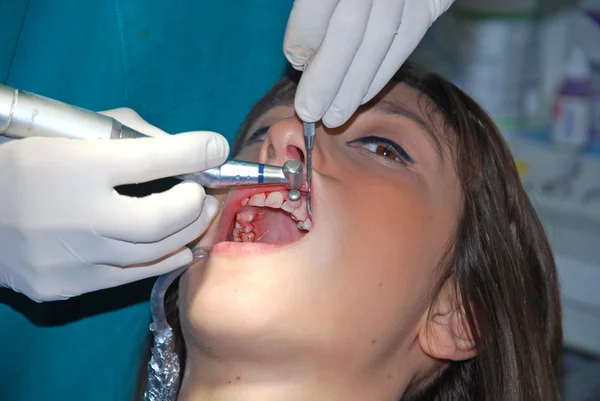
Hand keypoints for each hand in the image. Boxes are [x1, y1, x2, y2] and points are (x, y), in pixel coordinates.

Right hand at [0, 108, 228, 300]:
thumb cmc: (27, 165)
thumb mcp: (69, 134)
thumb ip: (129, 136)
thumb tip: (186, 151)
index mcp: (74, 166)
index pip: (152, 159)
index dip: (194, 153)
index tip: (216, 149)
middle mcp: (77, 216)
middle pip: (161, 218)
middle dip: (195, 205)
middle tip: (205, 195)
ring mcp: (72, 257)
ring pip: (153, 252)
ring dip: (186, 232)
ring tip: (197, 217)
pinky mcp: (66, 286)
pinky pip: (132, 276)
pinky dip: (164, 260)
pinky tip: (181, 248)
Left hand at [284, 0, 453, 126]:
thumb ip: (312, 3)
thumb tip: (300, 54)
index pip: (318, 3)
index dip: (303, 38)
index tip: (294, 60)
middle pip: (349, 30)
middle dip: (328, 78)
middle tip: (310, 112)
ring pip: (380, 40)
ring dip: (355, 85)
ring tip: (334, 116)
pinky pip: (406, 39)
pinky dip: (383, 71)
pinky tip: (363, 94)